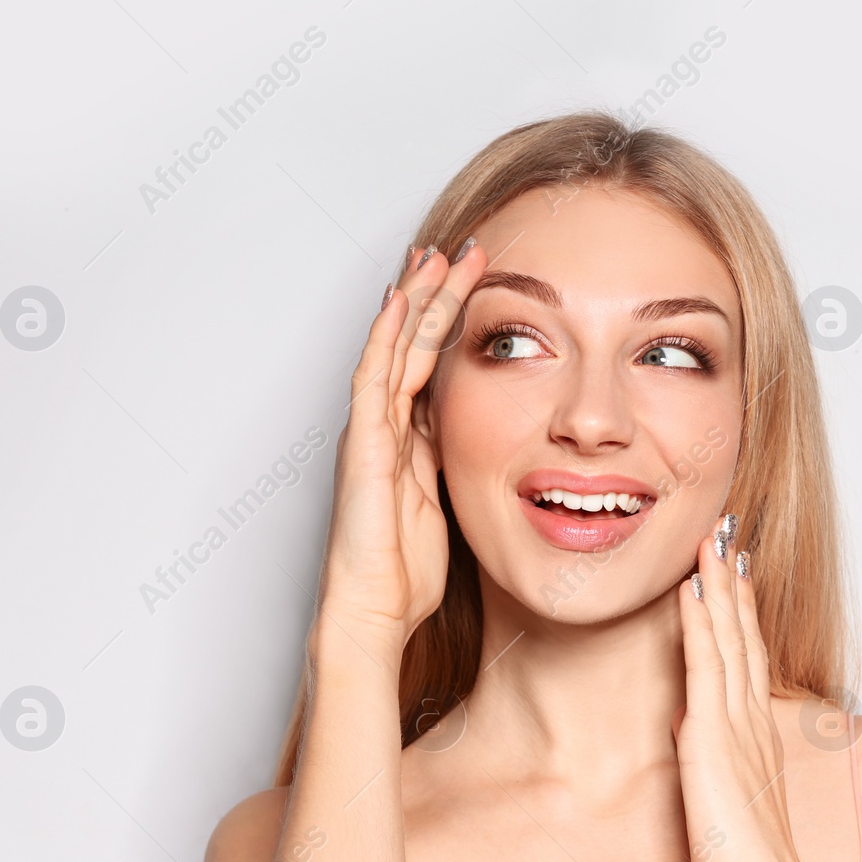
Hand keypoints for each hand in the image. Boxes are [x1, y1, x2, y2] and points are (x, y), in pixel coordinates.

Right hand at [314, 240, 488, 651]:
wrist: (372, 612)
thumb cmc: (404, 573)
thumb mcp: (448, 504)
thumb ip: (459, 467)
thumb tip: (497, 445)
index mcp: (408, 440)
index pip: (429, 364)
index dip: (448, 323)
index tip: (477, 285)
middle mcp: (385, 428)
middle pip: (410, 345)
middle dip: (434, 296)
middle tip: (460, 250)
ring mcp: (369, 434)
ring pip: (391, 350)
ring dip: (412, 301)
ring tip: (433, 256)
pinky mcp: (363, 448)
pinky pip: (374, 381)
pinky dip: (385, 339)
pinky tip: (397, 302)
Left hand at [673, 513, 821, 861]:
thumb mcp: (733, 808)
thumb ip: (721, 769)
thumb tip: (695, 739)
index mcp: (756, 737)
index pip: (748, 659)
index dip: (741, 611)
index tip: (735, 569)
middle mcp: (751, 723)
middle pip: (742, 636)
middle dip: (732, 582)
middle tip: (726, 532)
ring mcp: (735, 727)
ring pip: (727, 639)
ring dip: (718, 586)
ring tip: (712, 540)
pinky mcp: (713, 739)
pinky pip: (705, 665)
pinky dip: (700, 622)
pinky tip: (693, 589)